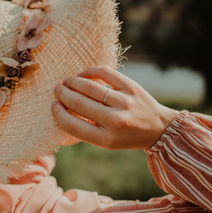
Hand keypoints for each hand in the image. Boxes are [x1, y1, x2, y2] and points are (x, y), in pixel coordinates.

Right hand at [51, 66, 178, 149]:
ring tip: (67, 81)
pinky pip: (104, 73)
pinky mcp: (131, 87)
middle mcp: (115, 121)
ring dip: (73, 81)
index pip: (72, 125)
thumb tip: (62, 108)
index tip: (53, 105)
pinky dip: (89, 71)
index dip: (58, 113)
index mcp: (105, 139)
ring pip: (89, 86)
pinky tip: (83, 75)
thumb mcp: (105, 141)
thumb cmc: (125, 135)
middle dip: (62, 93)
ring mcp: (124, 102)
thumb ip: (84, 128)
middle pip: (78, 103)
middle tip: (57, 89)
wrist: (158, 128)